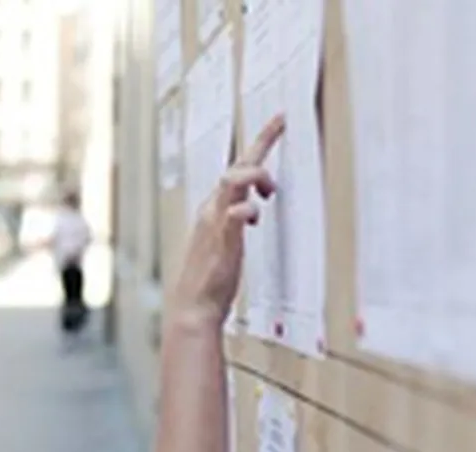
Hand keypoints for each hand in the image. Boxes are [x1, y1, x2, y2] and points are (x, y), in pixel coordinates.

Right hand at [170, 114, 285, 325]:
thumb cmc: (211, 279)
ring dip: (255, 176)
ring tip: (269, 191)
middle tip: (281, 122)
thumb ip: (235, 220)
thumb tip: (247, 209)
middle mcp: (213, 209)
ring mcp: (215, 223)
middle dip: (260, 141)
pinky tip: (255, 217)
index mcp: (215, 207)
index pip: (238, 167)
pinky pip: (234, 214)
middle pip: (237, 165)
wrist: (194, 306)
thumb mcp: (226, 241)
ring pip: (232, 180)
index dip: (259, 142)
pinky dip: (247, 210)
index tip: (278, 121)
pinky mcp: (222, 240)